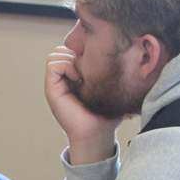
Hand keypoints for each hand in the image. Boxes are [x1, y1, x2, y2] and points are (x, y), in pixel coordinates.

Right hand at [45, 46, 119, 163]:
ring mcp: (56, 81)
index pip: (74, 47)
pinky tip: (77, 78)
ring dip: (72, 60)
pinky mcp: (51, 87)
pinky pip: (53, 63)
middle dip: (79, 53)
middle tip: (89, 70)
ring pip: (58, 53)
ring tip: (83, 76)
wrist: (96, 132)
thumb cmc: (106, 112)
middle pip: (65, 47)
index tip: (99, 63)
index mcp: (75, 74)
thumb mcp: (111, 86)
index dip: (85, 50)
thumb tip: (128, 51)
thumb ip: (111, 70)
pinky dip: (66, 66)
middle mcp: (63, 76)